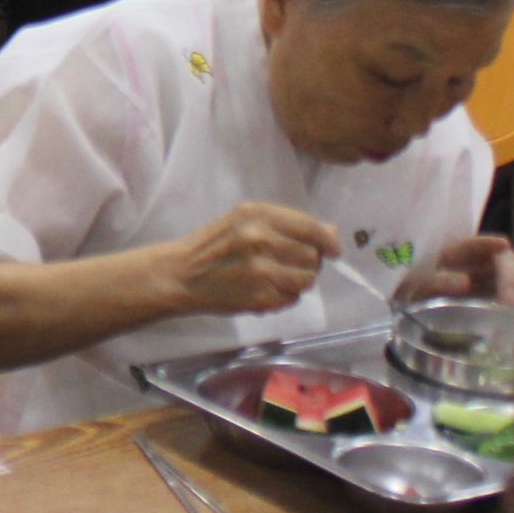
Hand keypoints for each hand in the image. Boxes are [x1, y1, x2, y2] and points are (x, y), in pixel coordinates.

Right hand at [166, 202, 340, 316]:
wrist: (180, 274)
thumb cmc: (212, 244)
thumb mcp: (244, 220)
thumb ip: (287, 224)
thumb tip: (331, 232)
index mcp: (257, 214)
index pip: (310, 227)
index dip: (327, 240)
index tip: (333, 249)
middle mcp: (261, 239)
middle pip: (313, 255)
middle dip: (308, 261)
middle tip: (289, 263)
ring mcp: (260, 271)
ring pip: (307, 279)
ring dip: (299, 280)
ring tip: (279, 277)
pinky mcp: (259, 298)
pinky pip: (292, 298)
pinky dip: (285, 296)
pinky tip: (266, 289)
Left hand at [402, 235, 513, 308]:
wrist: (419, 329)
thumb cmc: (416, 303)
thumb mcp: (417, 292)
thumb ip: (435, 284)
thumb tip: (462, 282)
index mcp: (455, 258)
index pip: (473, 246)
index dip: (487, 243)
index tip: (501, 245)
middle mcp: (480, 267)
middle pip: (505, 259)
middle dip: (509, 275)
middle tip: (508, 299)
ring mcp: (498, 285)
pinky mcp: (511, 305)